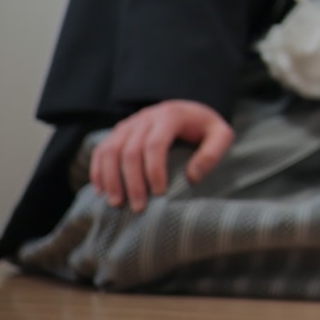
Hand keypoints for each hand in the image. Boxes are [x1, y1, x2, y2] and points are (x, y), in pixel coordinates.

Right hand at [90, 99, 234, 211]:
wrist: (191, 112)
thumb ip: (212, 154)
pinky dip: (98, 170)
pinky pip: (101, 150)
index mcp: (171, 115)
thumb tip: (192, 177)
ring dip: (111, 179)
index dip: (154, 171)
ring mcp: (130, 123)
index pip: (154, 144)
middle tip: (139, 207)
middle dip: (132, 182)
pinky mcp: (119, 131)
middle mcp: (146, 116)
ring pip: (111, 150)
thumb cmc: (207, 129)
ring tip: (116, 203)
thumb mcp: (221, 136)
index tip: (160, 194)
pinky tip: (101, 191)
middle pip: (130, 150)